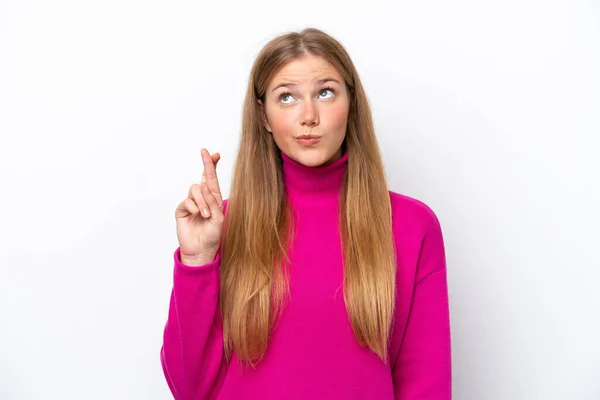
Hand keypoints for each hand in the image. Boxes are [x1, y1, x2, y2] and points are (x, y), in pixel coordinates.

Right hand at [175, 148, 223, 264]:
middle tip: (206, 153)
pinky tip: (197, 215)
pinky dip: (194, 207)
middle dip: (207, 164)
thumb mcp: (219, 218)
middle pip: (203, 177)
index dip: (213, 166)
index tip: (214, 153)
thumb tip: (204, 185)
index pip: (213, 180)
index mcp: (213, 200)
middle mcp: (203, 199)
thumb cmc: (212, 235)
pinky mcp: (182, 210)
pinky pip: (187, 201)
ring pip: (195, 189)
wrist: (201, 250)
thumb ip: (212, 202)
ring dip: (202, 201)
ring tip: (205, 215)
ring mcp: (192, 203)